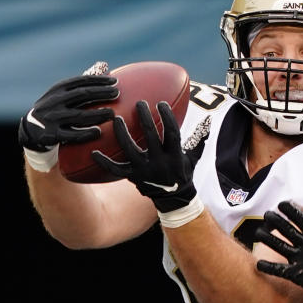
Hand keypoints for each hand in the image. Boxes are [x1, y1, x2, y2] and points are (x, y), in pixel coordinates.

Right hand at [19, 61, 118, 171]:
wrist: (31, 129)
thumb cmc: (56, 108)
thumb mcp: (63, 94)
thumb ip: (83, 83)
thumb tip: (104, 65)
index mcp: (58, 89)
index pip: (80, 81)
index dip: (98, 80)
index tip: (115, 81)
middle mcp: (54, 101)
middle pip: (82, 95)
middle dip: (101, 93)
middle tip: (117, 93)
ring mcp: (52, 118)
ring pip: (79, 115)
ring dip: (97, 114)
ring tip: (112, 113)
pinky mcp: (52, 134)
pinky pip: (72, 135)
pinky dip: (85, 133)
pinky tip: (99, 131)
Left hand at [91, 100, 209, 215]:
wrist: (174, 199)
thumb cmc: (183, 174)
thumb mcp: (194, 158)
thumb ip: (199, 139)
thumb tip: (209, 121)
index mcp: (175, 156)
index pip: (172, 132)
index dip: (167, 116)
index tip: (161, 103)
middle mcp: (159, 163)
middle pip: (150, 136)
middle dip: (145, 117)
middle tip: (139, 103)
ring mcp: (144, 170)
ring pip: (130, 149)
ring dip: (122, 132)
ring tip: (116, 118)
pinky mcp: (132, 177)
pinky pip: (115, 169)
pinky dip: (103, 162)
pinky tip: (93, 152)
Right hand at [255, 201, 302, 302]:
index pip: (301, 219)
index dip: (291, 211)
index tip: (282, 204)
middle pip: (287, 230)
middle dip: (276, 222)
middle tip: (267, 215)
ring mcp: (300, 259)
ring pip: (280, 246)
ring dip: (269, 240)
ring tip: (258, 233)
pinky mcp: (297, 275)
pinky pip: (279, 270)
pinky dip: (269, 268)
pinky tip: (258, 264)